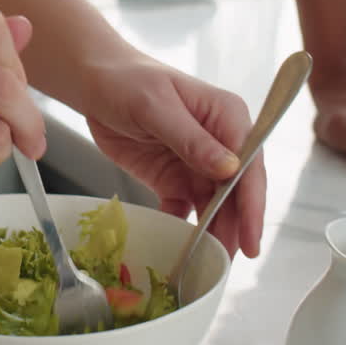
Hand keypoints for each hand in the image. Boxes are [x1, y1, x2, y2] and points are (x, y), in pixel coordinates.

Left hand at [81, 54, 265, 258]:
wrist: (94, 84)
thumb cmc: (127, 81)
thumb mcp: (157, 107)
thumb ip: (192, 139)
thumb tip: (229, 169)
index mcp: (227, 117)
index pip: (249, 165)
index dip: (252, 204)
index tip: (250, 238)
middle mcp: (219, 142)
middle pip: (235, 192)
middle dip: (233, 227)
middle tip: (226, 262)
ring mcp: (197, 163)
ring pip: (213, 206)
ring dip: (211, 232)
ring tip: (206, 263)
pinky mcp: (173, 178)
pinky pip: (184, 208)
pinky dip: (182, 228)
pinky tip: (178, 246)